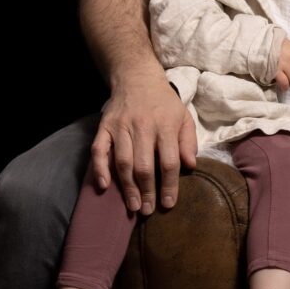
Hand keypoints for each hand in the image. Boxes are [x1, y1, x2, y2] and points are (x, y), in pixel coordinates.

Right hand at [91, 73, 197, 214]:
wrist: (137, 78)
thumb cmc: (164, 103)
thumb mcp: (183, 117)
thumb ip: (188, 141)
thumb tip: (190, 166)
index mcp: (165, 125)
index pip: (169, 161)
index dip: (169, 185)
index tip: (168, 204)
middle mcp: (142, 126)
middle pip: (144, 165)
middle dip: (147, 191)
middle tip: (148, 210)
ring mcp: (121, 127)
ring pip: (123, 161)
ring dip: (127, 187)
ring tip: (133, 205)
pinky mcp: (104, 127)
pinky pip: (99, 150)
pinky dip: (99, 168)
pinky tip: (103, 186)